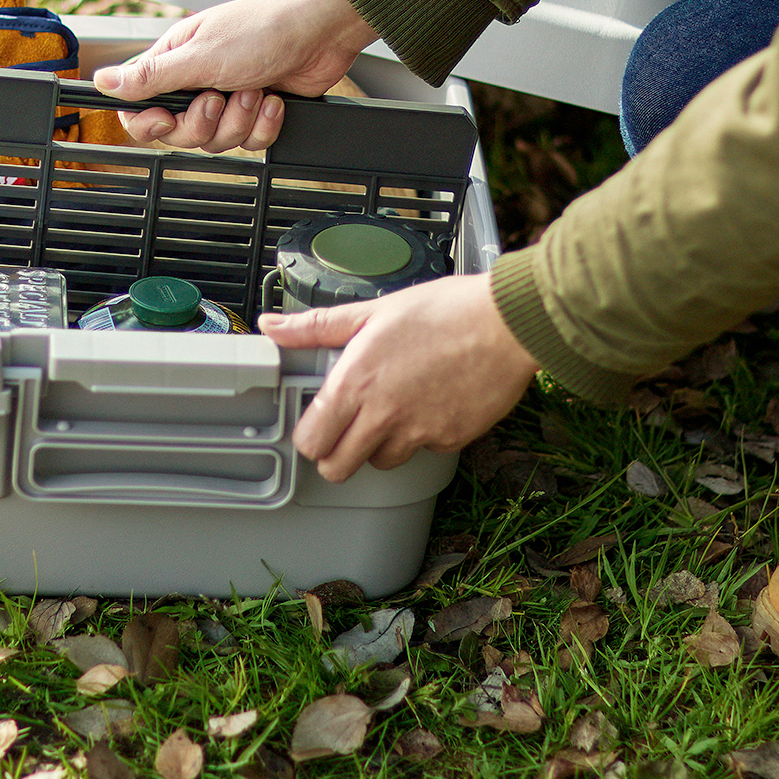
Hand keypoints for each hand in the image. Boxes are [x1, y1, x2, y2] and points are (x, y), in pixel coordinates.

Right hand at [92, 0, 377, 151]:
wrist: (320, 33)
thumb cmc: (264, 28)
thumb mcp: (200, 55)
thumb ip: (151, 75)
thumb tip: (104, 81)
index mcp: (175, 61)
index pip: (140, 107)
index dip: (149, 124)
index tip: (166, 119)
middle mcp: (197, 82)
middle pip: (179, 133)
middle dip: (204, 123)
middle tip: (219, 97)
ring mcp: (227, 98)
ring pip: (216, 140)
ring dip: (239, 120)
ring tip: (253, 91)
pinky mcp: (256, 113)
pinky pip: (250, 142)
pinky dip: (264, 125)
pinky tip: (272, 100)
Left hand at [259, 274, 539, 482]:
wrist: (506, 323)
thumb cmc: (442, 310)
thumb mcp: (372, 311)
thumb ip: (316, 327)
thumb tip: (271, 325)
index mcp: (356, 383)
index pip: (311, 442)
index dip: (311, 436)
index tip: (318, 423)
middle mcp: (383, 415)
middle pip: (338, 468)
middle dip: (338, 453)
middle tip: (348, 428)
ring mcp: (419, 432)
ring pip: (382, 462)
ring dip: (381, 444)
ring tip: (396, 406)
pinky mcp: (451, 440)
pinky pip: (425, 449)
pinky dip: (424, 434)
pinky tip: (433, 401)